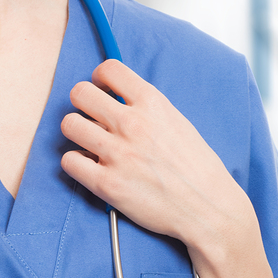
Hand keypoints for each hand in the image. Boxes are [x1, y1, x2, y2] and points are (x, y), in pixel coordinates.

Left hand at [59, 59, 256, 264]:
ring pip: (69, 125)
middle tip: (92, 119)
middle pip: (79, 93)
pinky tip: (91, 167)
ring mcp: (118, 154)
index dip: (99, 79)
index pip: (108, 68)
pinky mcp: (107, 184)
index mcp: (152, 103)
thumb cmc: (196, 166)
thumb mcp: (176, 121)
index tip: (102, 91)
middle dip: (82, 104)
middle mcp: (132, 124)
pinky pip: (68, 161)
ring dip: (76, 133)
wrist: (208, 208)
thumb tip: (114, 97)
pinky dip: (76, 163)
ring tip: (90, 144)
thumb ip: (145, 107)